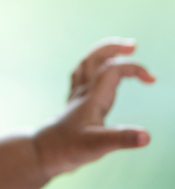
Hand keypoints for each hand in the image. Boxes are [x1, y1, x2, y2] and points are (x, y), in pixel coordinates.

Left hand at [33, 38, 154, 178]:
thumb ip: (122, 139)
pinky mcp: (74, 102)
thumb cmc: (69, 148)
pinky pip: (81, 76)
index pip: (112, 70)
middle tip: (132, 44)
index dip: (132, 68)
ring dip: (102, 53)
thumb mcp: (99, 145)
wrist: (44, 152)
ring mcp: (77, 95)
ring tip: (119, 49)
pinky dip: (92, 66)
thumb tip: (146, 136)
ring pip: (86, 64)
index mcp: (93, 97)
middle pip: (94, 59)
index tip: (152, 79)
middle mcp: (83, 92)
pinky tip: (97, 69)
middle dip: (112, 48)